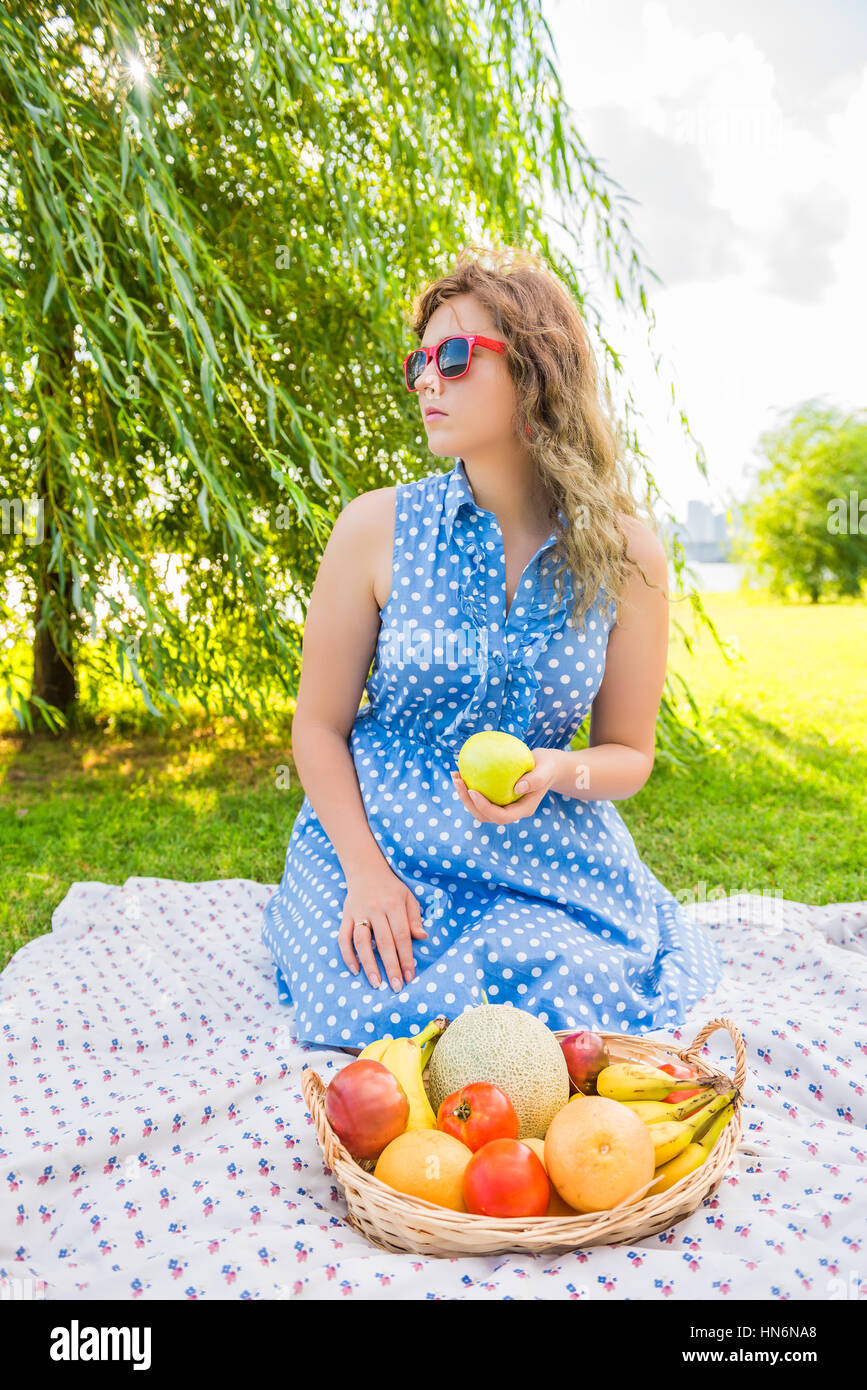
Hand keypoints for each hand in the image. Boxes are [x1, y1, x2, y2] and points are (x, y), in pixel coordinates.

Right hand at [338, 862, 428, 991]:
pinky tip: (355, 970)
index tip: (410, 975)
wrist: (366, 869)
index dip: (406, 957)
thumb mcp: (408, 897)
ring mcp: (358, 913)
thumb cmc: (391, 888)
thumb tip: (422, 937)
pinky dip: (347, 955)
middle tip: (397, 986)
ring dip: (369, 964)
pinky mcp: (345, 916)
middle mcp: (375, 909)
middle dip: (391, 966)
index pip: (402, 935)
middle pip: (384, 942)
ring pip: (362, 942)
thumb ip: (414, 918)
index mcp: (394, 904)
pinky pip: (343, 938)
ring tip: (376, 983)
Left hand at [450, 747, 562, 823]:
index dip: (484, 807)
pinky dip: (469, 784)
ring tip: (455, 775)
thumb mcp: (546, 770)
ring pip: (478, 807)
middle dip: (468, 801)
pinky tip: (461, 769)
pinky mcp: (497, 796)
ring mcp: (503, 805)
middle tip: (458, 781)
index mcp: (523, 810)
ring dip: (464, 794)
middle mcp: (511, 811)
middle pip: (484, 815)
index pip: (500, 816)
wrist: (547, 766)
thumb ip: (535, 779)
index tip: (472, 790)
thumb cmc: (547, 766)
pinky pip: (480, 794)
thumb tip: (517, 787)